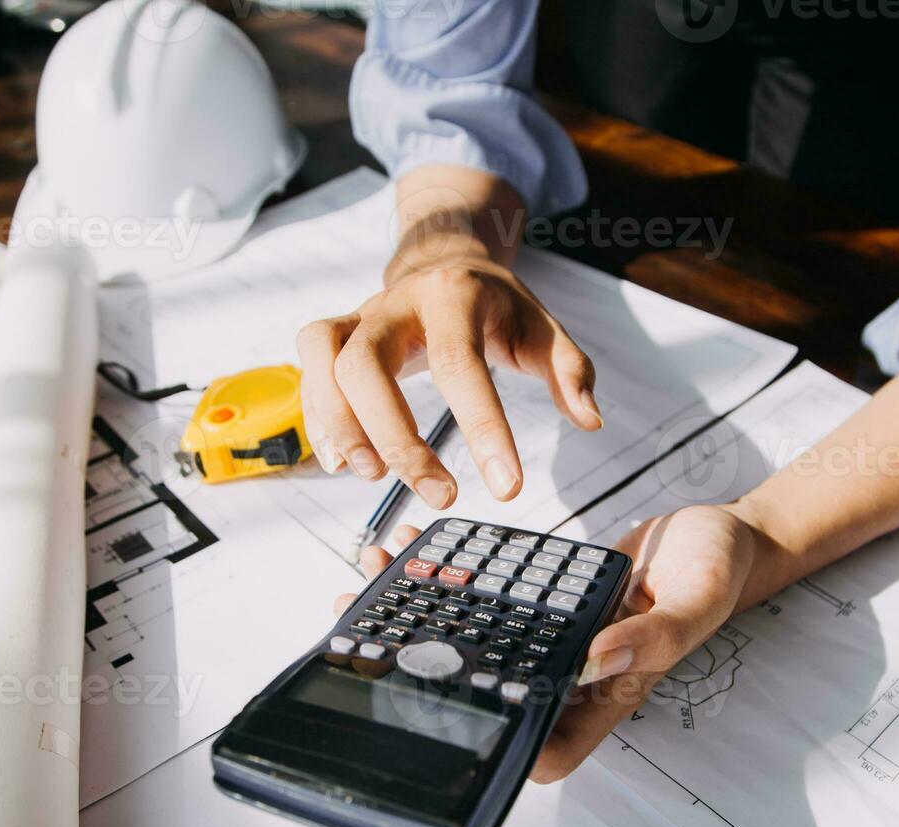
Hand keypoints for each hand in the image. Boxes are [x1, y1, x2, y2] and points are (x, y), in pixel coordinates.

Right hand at [297, 258, 602, 510]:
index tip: (507, 487)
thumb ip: (569, 370)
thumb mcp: (542, 327)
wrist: (442, 261)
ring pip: (325, 361)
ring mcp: (358, 317)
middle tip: (439, 492)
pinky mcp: (334, 337)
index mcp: (453, 296)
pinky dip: (318, 421)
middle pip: (367, 364)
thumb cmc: (494, 305)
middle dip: (396, 436)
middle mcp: (396, 303)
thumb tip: (590, 419)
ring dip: (341, 426)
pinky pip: (308, 373)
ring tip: (374, 476)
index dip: (483, 430)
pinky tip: (341, 461)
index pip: (461, 366)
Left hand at [332, 507, 760, 784]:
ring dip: (424, 620)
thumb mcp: (697, 596)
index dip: (500, 752)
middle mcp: (574, 673)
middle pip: (496, 695)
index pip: (549, 748)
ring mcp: (555, 637)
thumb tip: (595, 660)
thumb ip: (653, 634)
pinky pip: (492, 600)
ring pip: (480, 646)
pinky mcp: (545, 602)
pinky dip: (453, 576)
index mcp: (610, 692)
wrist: (718, 532)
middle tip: (366, 637)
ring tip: (374, 582)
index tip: (441, 720)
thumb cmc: (718, 571)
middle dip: (430, 675)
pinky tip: (420, 549)